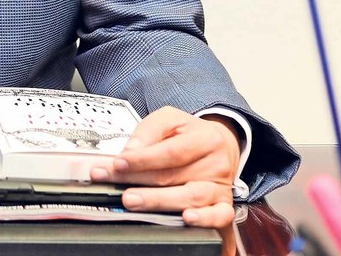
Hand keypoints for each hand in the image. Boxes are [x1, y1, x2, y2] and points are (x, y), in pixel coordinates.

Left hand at [90, 106, 239, 227]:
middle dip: (139, 181)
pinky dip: (204, 219)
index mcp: (204, 138)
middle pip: (174, 176)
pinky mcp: (224, 204)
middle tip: (116, 186)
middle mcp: (215, 163)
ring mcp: (220, 186)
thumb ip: (149, 130)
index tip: (118, 163)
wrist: (221, 146)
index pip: (170, 151)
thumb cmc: (190, 134)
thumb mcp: (170, 119)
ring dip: (158, 201)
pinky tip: (187, 218)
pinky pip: (219, 216)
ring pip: (190, 197)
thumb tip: (130, 151)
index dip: (142, 159)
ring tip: (134, 200)